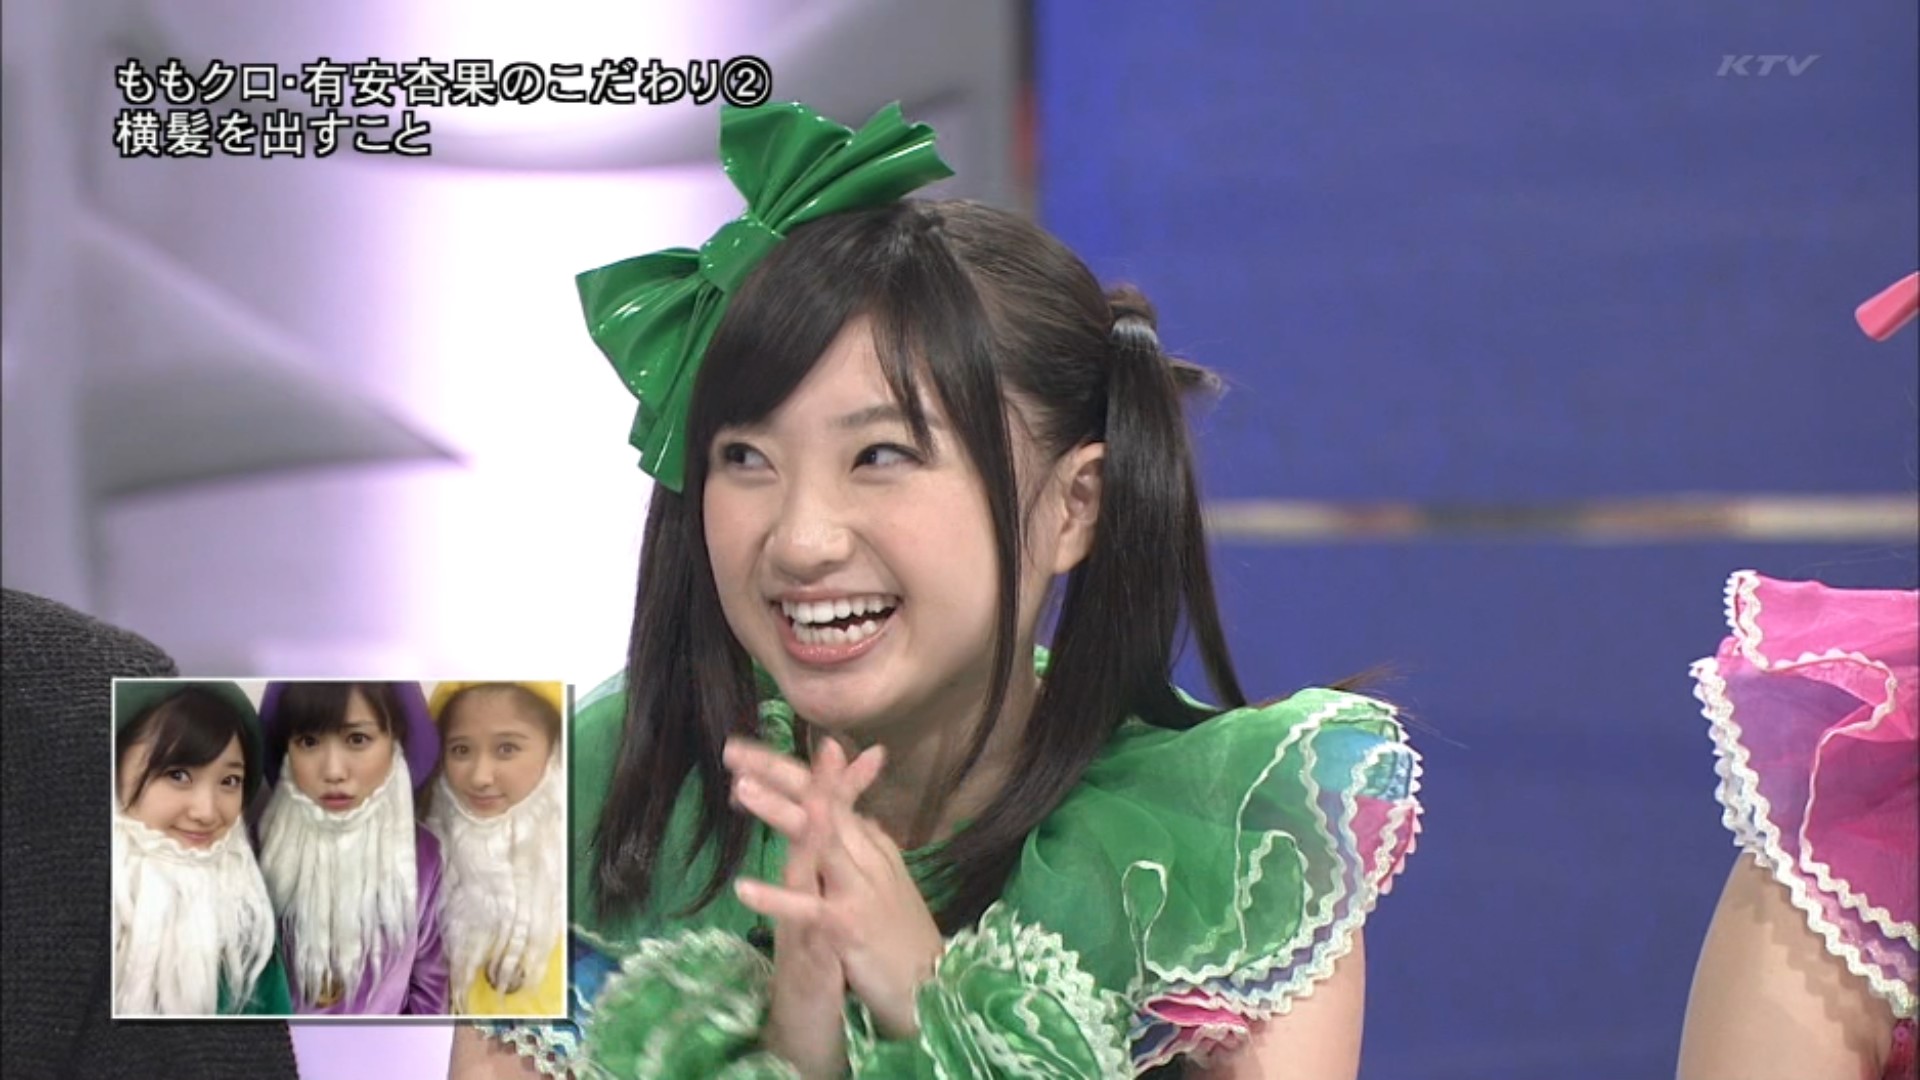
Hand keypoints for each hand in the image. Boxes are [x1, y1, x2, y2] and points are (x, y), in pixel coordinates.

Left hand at [728, 738, 944, 1040]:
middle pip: (819, 802)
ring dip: (779, 812)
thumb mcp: (885, 878)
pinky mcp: (849, 927)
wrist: (938, 987)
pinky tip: (743, 887)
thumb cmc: (904, 936)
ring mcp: (858, 889)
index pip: (828, 792)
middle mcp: (865, 856)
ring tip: (739, 789)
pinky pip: (808, 909)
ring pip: (817, 840)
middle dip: (776, 773)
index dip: (789, 771)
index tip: (748, 752)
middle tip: (732, 749)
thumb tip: (847, 805)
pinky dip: (776, 898)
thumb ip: (863, 840)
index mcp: (870, 843)